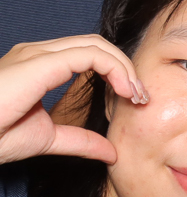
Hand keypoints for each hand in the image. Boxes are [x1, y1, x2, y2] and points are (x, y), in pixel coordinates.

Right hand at [0, 37, 141, 164]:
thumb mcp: (45, 139)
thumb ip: (79, 141)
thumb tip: (111, 152)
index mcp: (35, 65)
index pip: (87, 53)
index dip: (116, 71)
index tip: (133, 98)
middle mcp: (35, 53)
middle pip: (95, 44)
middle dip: (125, 67)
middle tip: (141, 96)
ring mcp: (34, 54)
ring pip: (95, 44)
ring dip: (124, 67)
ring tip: (135, 94)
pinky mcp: (37, 63)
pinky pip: (89, 54)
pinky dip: (115, 68)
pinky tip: (124, 90)